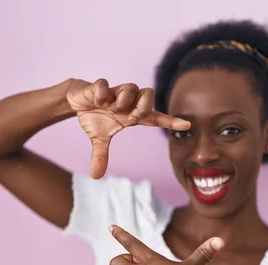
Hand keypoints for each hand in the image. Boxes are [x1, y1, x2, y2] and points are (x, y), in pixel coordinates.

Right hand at [66, 78, 190, 178]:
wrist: (79, 100)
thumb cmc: (96, 117)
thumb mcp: (99, 138)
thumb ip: (101, 155)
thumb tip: (96, 177)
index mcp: (131, 114)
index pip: (156, 118)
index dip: (171, 122)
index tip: (187, 124)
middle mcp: (128, 101)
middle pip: (149, 95)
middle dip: (141, 107)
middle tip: (128, 116)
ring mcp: (115, 92)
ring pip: (131, 87)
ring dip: (122, 102)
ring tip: (108, 108)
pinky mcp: (101, 85)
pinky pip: (107, 86)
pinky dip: (102, 95)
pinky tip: (97, 102)